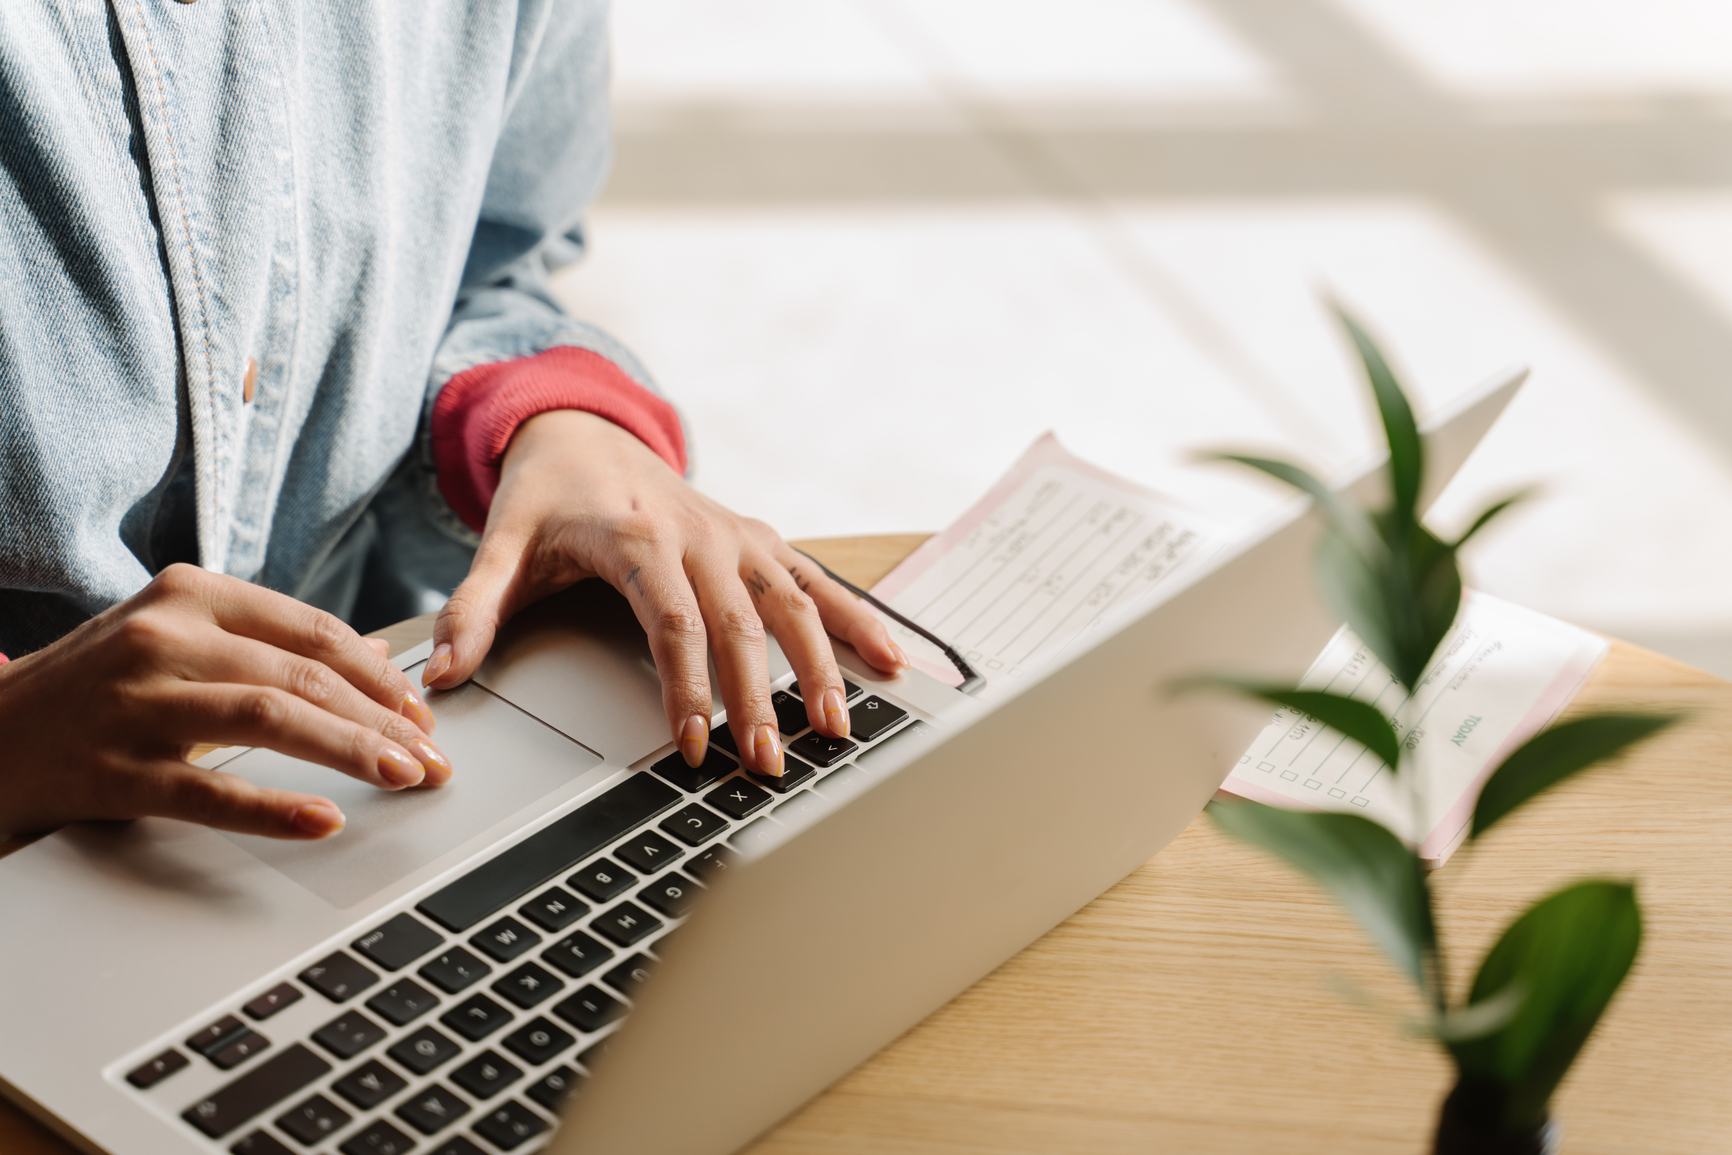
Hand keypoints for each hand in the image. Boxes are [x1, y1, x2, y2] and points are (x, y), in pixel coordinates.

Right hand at [0, 565, 451, 839]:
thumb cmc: (100, 685)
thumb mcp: (178, 639)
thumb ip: (266, 644)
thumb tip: (375, 667)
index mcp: (191, 594)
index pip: (313, 632)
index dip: (381, 676)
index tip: (423, 712)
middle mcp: (164, 637)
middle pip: (303, 677)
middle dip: (383, 720)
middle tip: (432, 756)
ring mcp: (137, 702)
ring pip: (270, 719)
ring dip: (350, 751)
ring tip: (403, 776)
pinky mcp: (113, 768)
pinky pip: (208, 791)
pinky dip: (273, 808)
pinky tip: (322, 820)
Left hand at [425, 410, 909, 774]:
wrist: (584, 429)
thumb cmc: (546, 495)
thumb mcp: (500, 544)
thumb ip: (472, 609)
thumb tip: (440, 675)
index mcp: (638, 537)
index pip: (672, 619)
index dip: (688, 683)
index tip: (695, 742)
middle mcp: (699, 534)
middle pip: (740, 622)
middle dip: (759, 698)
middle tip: (769, 764)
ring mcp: (738, 537)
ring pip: (792, 602)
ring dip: (820, 666)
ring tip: (837, 729)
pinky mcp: (761, 542)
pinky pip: (818, 582)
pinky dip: (857, 619)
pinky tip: (892, 662)